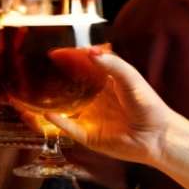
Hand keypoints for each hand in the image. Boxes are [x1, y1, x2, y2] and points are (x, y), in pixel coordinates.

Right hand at [44, 51, 177, 167]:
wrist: (157, 135)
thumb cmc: (147, 104)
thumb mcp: (130, 77)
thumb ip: (111, 63)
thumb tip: (89, 52)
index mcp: (104, 83)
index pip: (80, 68)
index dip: (68, 60)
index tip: (53, 54)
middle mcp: (94, 99)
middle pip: (68, 88)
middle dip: (52, 81)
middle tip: (36, 71)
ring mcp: (90, 118)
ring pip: (63, 109)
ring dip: (48, 103)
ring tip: (31, 95)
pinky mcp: (89, 136)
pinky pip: (68, 128)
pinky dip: (57, 121)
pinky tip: (48, 113)